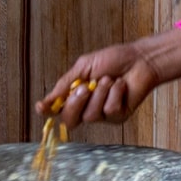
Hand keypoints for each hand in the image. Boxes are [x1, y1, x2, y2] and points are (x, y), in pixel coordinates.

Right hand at [38, 28, 180, 127]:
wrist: (139, 59)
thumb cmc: (113, 60)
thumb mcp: (85, 66)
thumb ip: (66, 84)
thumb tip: (46, 102)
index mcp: (76, 94)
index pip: (57, 109)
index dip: (48, 110)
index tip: (41, 107)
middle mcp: (87, 107)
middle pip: (70, 120)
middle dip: (75, 103)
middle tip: (86, 87)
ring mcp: (102, 114)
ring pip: (91, 116)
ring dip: (100, 94)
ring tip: (110, 79)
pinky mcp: (118, 117)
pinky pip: (110, 111)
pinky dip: (115, 95)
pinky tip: (121, 85)